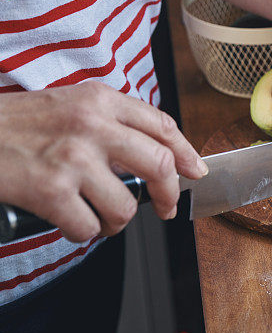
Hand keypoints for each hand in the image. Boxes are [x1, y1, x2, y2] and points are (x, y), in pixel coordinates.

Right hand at [0, 82, 206, 241]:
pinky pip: (88, 228)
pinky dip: (83, 233)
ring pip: (125, 206)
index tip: (194, 170)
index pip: (161, 124)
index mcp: (100, 99)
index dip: (185, 151)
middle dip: (168, 194)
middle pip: (158, 164)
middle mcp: (92, 124)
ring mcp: (73, 158)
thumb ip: (109, 120)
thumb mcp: (69, 103)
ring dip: (116, 222)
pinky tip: (69, 222)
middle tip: (164, 208)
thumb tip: (152, 151)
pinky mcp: (51, 191)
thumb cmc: (17, 123)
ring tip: (98, 216)